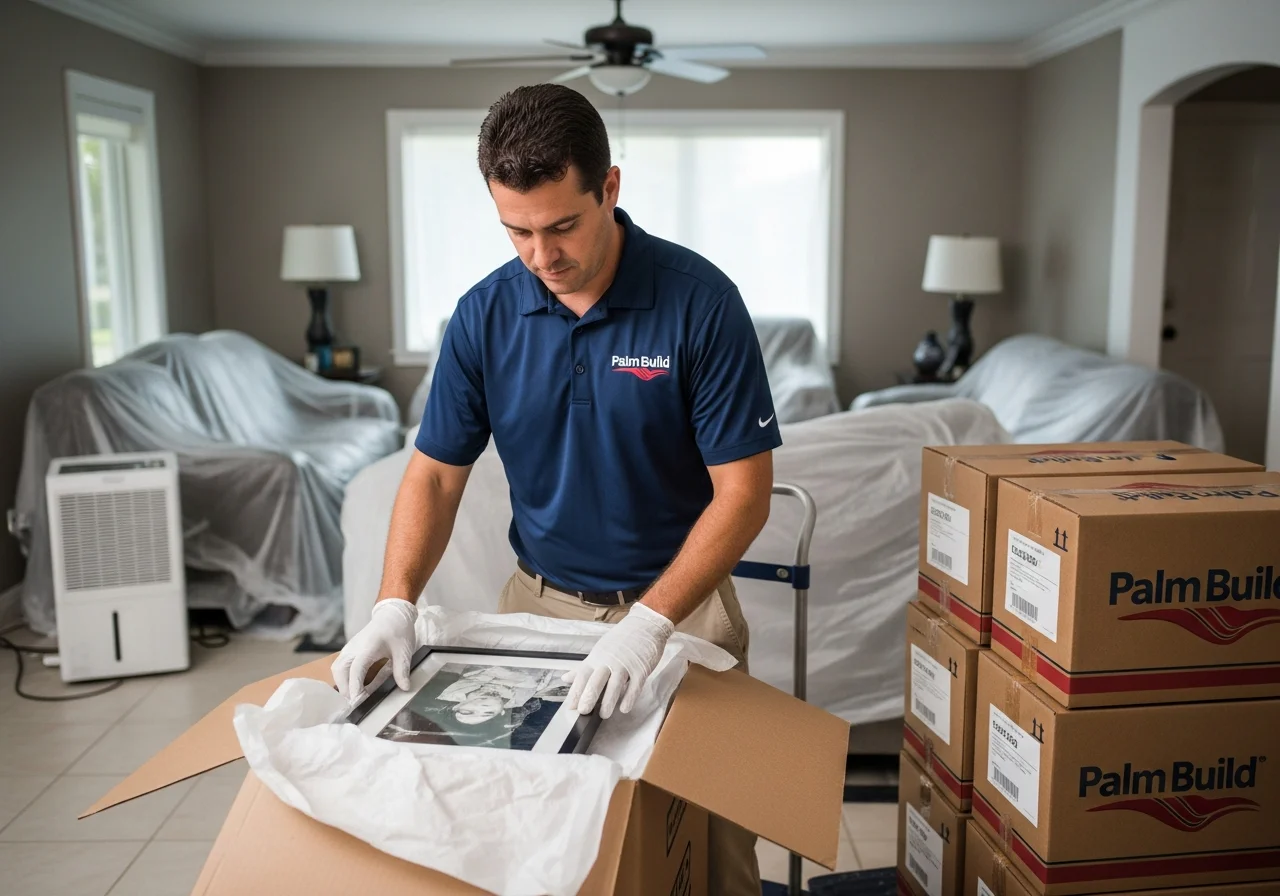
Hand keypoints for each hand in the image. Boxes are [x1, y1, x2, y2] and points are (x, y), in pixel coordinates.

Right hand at [331, 598, 418, 701]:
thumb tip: (405, 688)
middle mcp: (354, 647)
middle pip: (340, 671)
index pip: (356, 668)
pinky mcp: (349, 650)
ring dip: (342, 684)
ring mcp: (349, 648)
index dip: (355, 685)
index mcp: (368, 646)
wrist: (392, 614)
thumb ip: (402, 670)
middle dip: (346, 688)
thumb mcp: (404, 650)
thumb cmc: (398, 630)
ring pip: (337, 669)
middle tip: (357, 703)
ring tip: (354, 697)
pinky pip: (339, 666)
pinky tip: (353, 686)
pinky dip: (342, 678)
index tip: (357, 700)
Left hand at [564, 603, 674, 718]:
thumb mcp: (599, 651)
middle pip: (596, 680)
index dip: (576, 691)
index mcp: (597, 658)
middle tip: (583, 711)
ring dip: (608, 701)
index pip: (583, 675)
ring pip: (615, 684)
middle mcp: (609, 662)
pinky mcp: (641, 669)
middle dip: (589, 696)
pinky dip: (629, 697)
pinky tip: (624, 708)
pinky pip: (635, 686)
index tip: (570, 707)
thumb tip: (565, 678)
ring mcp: (625, 665)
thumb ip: (583, 667)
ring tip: (604, 715)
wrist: (645, 625)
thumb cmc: (621, 640)